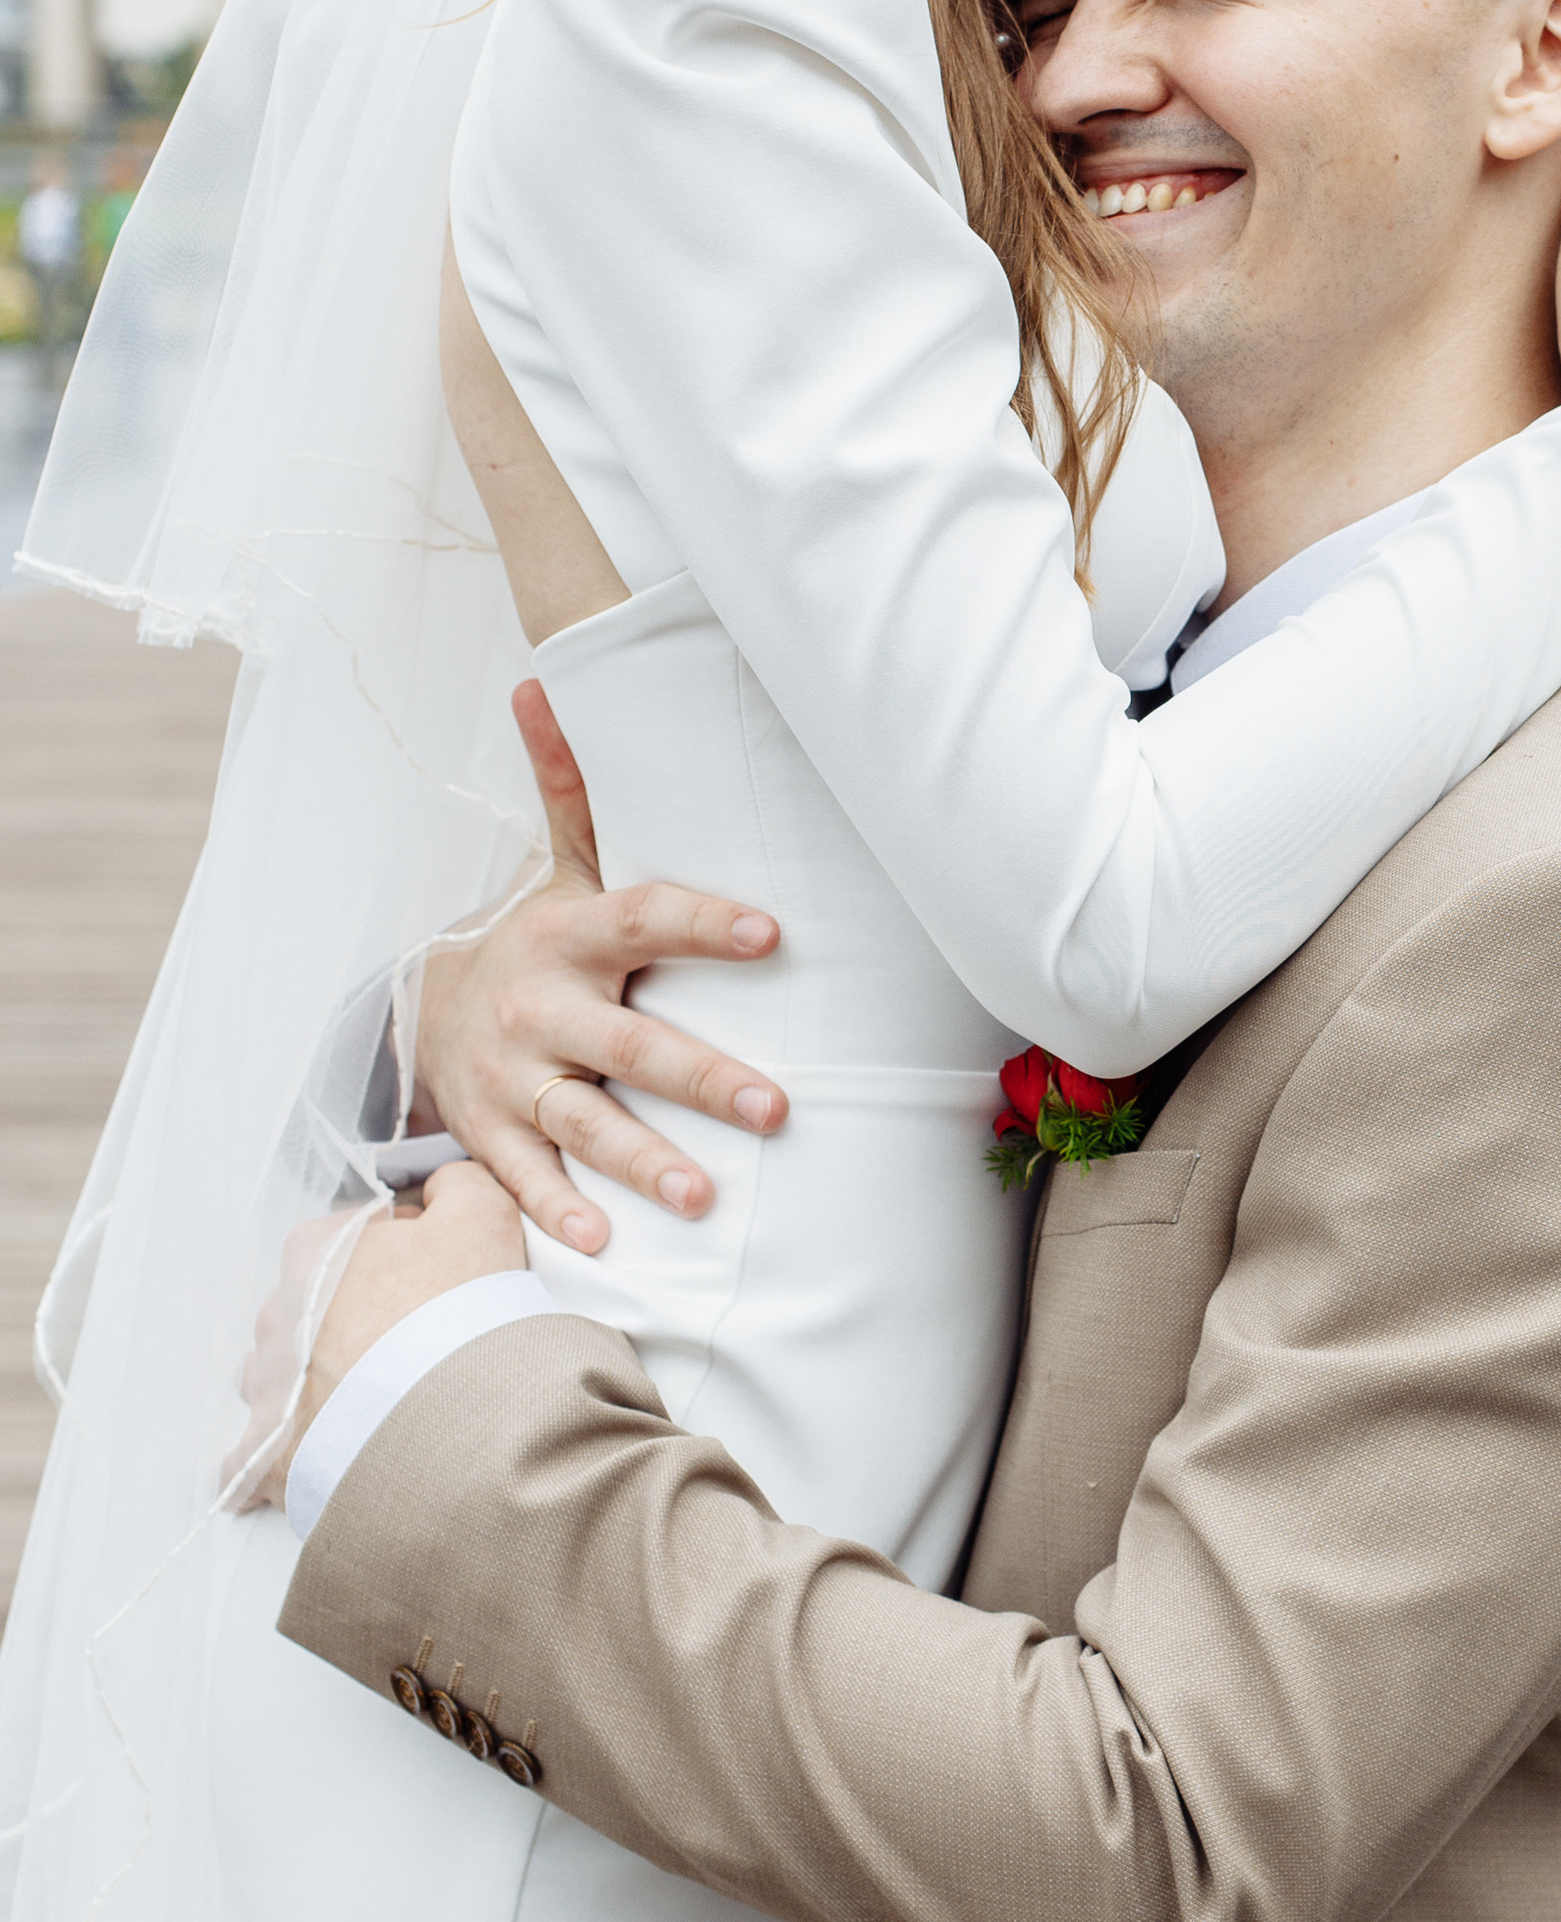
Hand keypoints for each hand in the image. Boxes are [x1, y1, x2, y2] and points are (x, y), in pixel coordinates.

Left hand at [231, 1162, 527, 1511]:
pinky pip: (250, 1459)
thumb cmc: (460, 1317)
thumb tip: (440, 1186)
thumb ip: (458, 1186)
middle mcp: (278, 1315)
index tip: (442, 1286)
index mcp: (316, 1252)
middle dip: (355, 1322)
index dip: (406, 1258)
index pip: (357, 1242)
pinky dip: (275, 1458)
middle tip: (417, 1348)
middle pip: (315, 1310)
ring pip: (280, 1378)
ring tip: (375, 1408)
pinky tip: (307, 1459)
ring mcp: (268, 1387)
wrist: (449, 1422)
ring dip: (314, 1387)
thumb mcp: (484, 1218)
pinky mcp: (266, 1454)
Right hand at [412, 680, 790, 1254]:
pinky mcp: (491, 1135)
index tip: (773, 934)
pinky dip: (558, 1213)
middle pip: (627, 1044)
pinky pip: (523, 1180)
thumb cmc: (537, 936)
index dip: (705, 924)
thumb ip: (571, 786)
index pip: (644, 918)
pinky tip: (604, 1244)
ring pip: (582, 1123)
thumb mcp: (557, 866)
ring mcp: (512, 1078)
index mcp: (569, 933)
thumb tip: (545, 677)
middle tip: (777, 1107)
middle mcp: (540, 1008)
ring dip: (643, 1162)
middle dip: (701, 1077)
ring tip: (705, 1199)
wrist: (422, 1010)